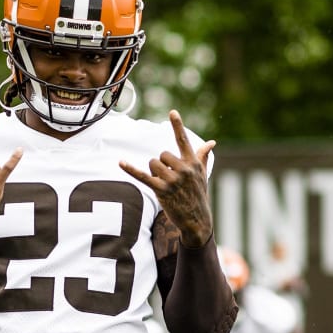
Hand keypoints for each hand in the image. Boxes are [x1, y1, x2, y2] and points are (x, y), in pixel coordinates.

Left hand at [119, 110, 214, 247]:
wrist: (197, 220)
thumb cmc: (198, 195)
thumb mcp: (202, 174)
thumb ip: (203, 156)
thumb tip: (212, 142)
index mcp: (193, 162)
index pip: (183, 140)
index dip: (177, 125)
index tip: (172, 112)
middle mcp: (183, 169)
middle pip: (162, 154)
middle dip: (161, 165)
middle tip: (170, 179)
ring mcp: (172, 180)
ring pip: (152, 163)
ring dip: (154, 172)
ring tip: (164, 184)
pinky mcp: (161, 190)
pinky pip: (142, 176)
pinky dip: (130, 169)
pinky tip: (120, 162)